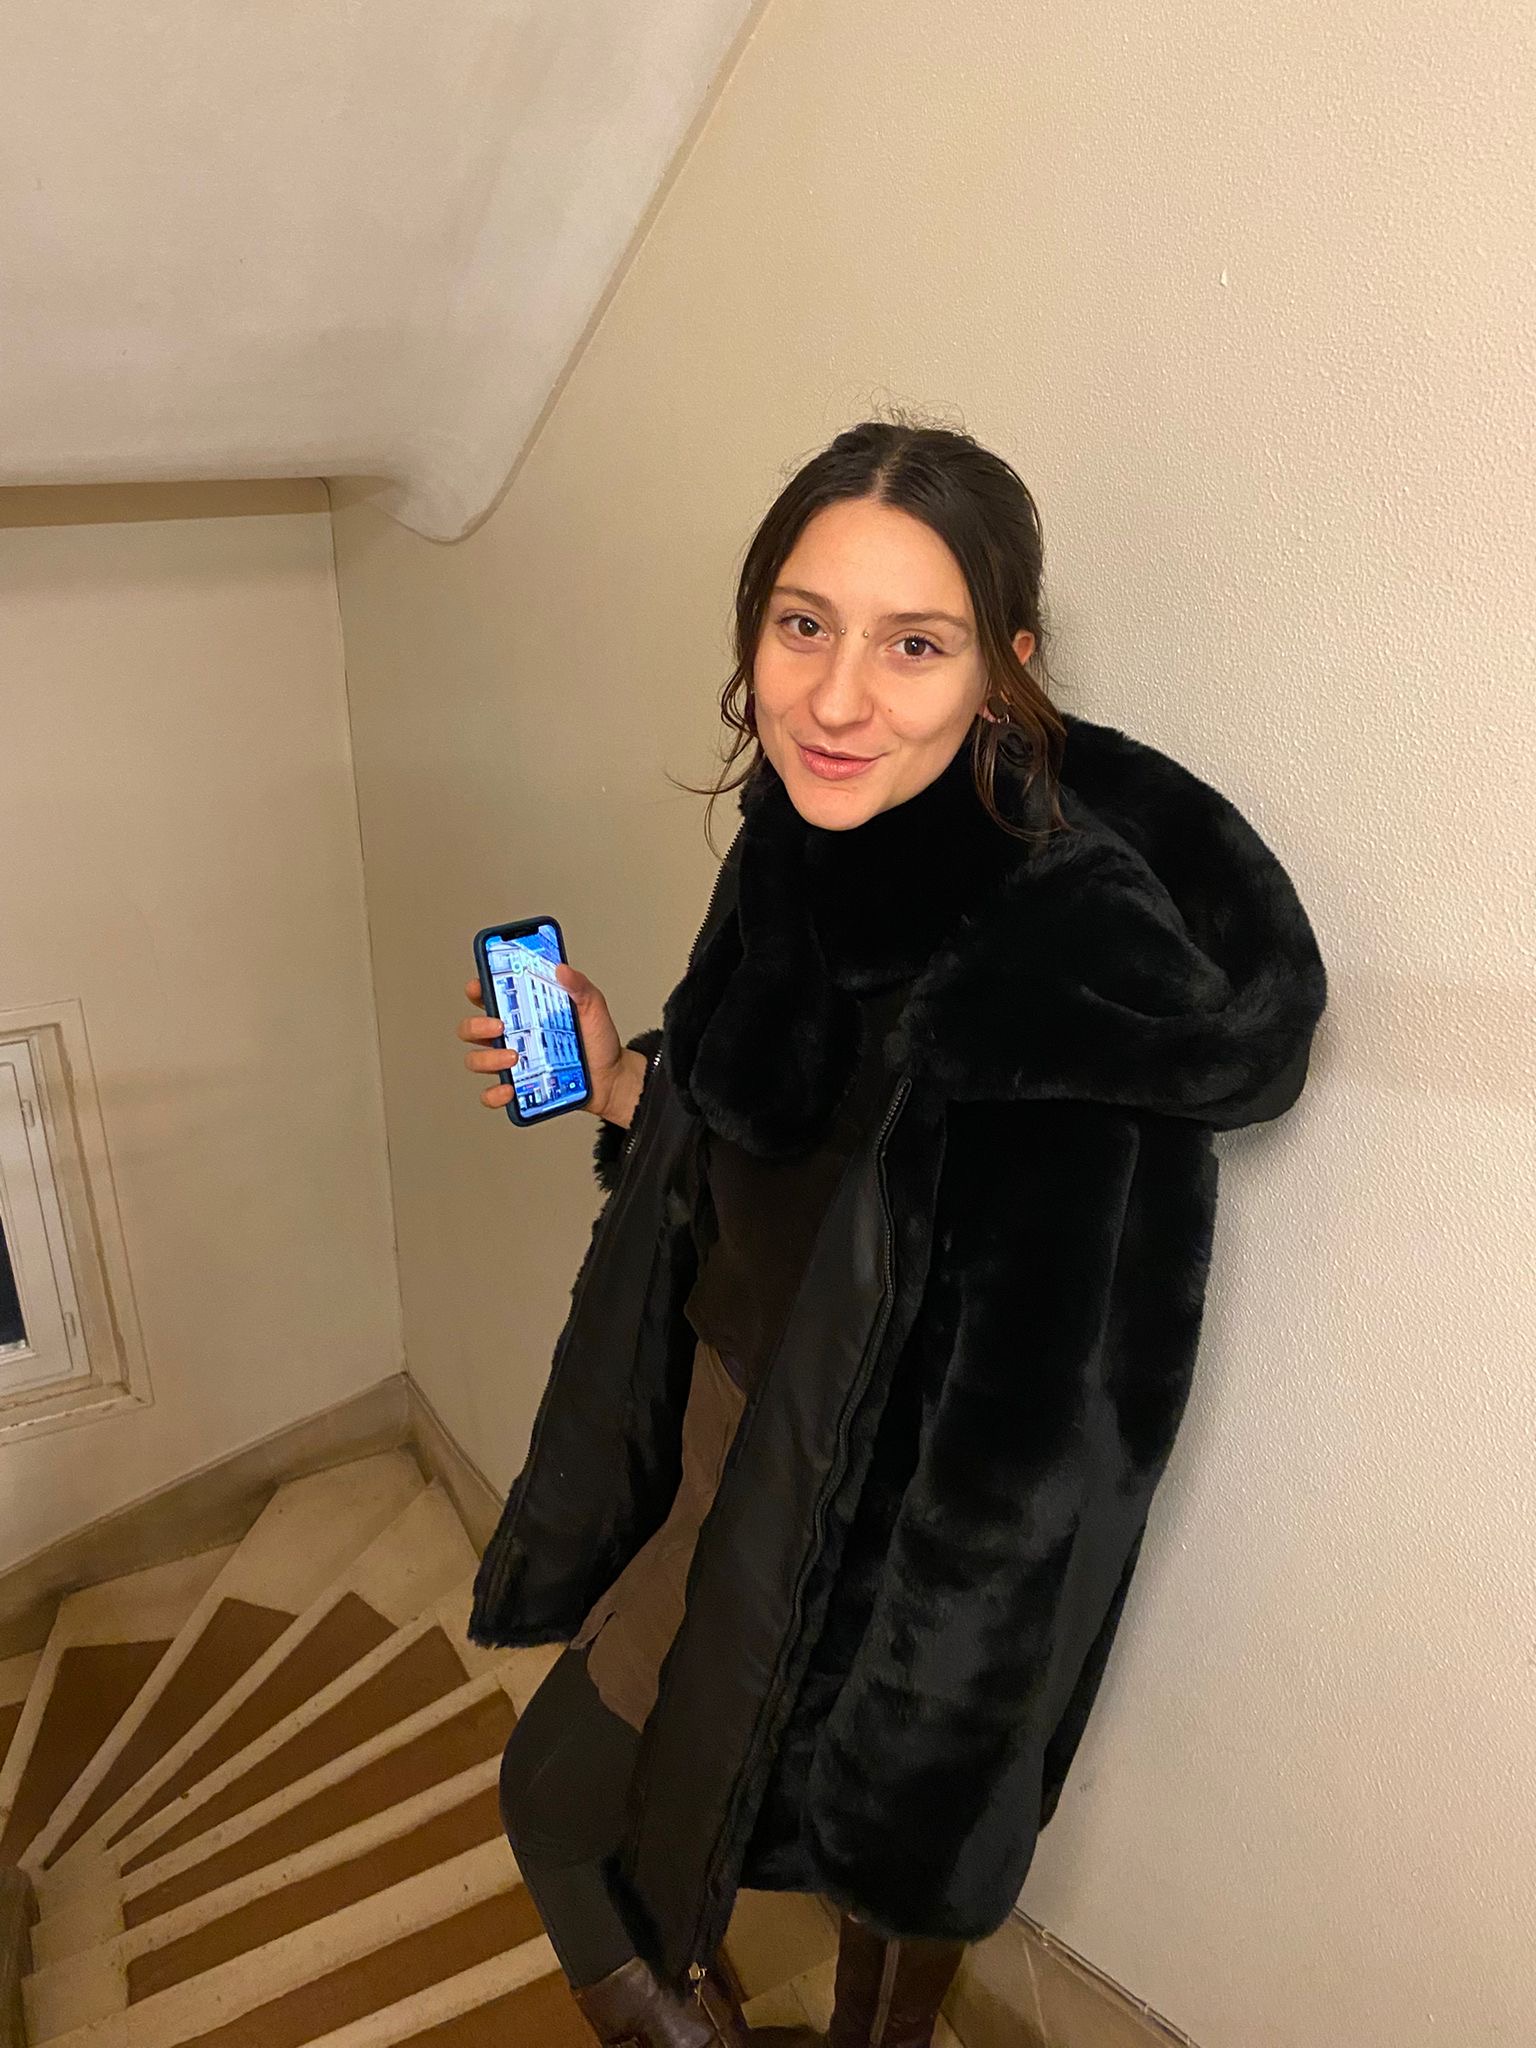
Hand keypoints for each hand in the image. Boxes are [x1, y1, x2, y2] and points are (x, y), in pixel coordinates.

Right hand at [459, 966, 642, 1122]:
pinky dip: (494, 1094)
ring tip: (514, 1057)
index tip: (479, 985)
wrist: (613, 1079)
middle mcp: (512, 1037)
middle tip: (500, 1025)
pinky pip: (491, 1095)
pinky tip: (510, 1090)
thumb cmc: (598, 1043)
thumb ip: (580, 987)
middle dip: (477, 1025)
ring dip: (487, 1059)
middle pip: (471, 1029)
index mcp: (524, 1013)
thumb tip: (562, 969)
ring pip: (476, 1060)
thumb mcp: (593, 1009)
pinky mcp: (518, 1089)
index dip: (477, 988)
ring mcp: (512, 1064)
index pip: (488, 996)